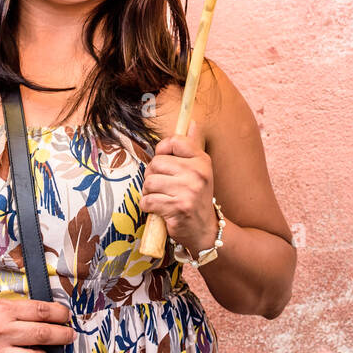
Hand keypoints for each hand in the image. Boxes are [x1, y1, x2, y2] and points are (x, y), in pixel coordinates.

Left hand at [139, 119, 217, 253]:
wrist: (205, 230)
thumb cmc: (196, 197)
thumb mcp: (200, 170)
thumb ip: (192, 147)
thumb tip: (192, 122)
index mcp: (202, 160)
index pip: (173, 142)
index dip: (162, 151)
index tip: (165, 162)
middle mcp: (197, 173)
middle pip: (156, 163)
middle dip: (152, 176)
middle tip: (162, 186)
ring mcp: (188, 191)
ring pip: (149, 182)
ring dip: (149, 192)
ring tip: (160, 198)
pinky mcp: (177, 208)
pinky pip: (148, 201)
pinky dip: (148, 206)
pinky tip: (159, 209)